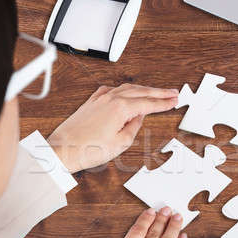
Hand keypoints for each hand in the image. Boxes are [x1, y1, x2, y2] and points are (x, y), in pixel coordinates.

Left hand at [48, 84, 177, 172]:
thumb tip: (139, 117)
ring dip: (143, 89)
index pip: (149, 103)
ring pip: (127, 88)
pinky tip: (126, 92)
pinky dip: (124, 89)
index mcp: (121, 108)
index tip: (174, 101)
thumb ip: (134, 126)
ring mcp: (100, 98)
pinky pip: (112, 90)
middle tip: (172, 93)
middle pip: (141, 91)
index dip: (164, 103)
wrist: (63, 149)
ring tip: (155, 92)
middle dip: (158, 92)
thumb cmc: (88, 149)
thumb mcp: (120, 143)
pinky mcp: (92, 102)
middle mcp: (111, 98)